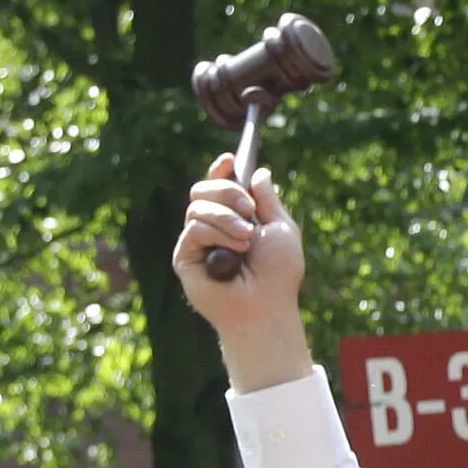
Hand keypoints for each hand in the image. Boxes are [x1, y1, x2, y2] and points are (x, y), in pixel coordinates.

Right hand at [174, 156, 314, 391]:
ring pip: (197, 207)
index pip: (218, 185)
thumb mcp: (281, 229)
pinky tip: (234, 252)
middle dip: (226, 191)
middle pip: (202, 189)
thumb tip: (259, 172)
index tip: (231, 161)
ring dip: (226, 218)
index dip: (221, 170)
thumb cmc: (278, 275)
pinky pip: (194, 229)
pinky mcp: (185, 258)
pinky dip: (217, 235)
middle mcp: (212, 228)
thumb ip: (269, 200)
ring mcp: (197, 243)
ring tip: (246, 240)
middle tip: (248, 209)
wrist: (267, 307)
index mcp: (234, 218)